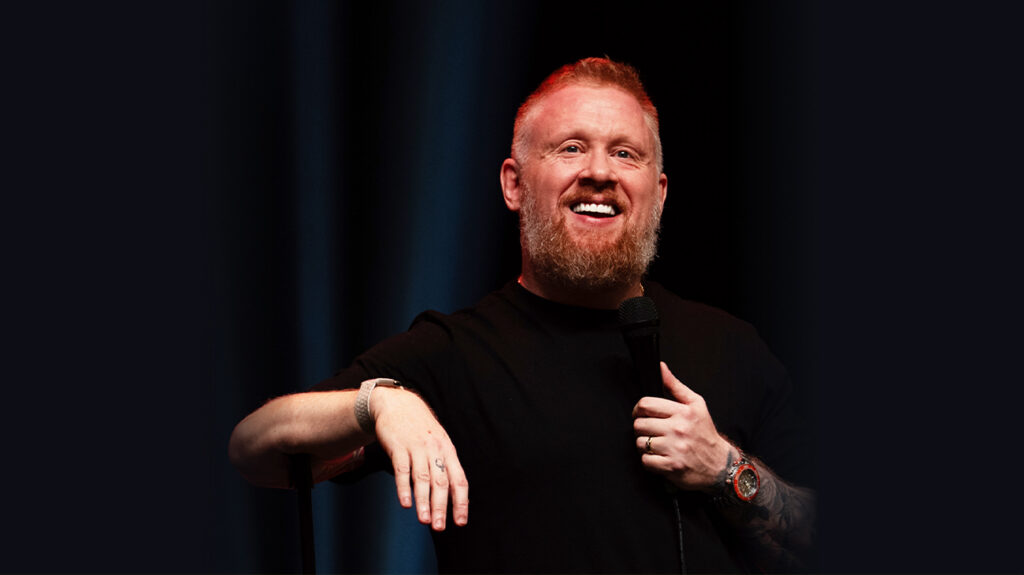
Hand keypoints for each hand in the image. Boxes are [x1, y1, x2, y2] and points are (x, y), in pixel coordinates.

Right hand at [371, 387, 468, 529]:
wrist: (396, 404)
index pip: (459, 480)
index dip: (461, 502)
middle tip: (439, 527)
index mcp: (448, 451)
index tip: (460, 522)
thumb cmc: (419, 428)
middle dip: (441, 507)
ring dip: (424, 501)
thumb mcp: (437, 442)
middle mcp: (435, 449)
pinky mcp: (398, 446)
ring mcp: (416, 447)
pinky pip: (402, 470)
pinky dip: (404, 488)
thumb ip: (444, 466)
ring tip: (424, 521)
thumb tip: (452, 497)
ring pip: (422, 478)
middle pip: (441, 482)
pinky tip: (405, 503)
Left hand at [632, 362, 732, 490]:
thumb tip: (660, 367)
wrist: (720, 464)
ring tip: (658, 445)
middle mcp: (678, 429)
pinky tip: (660, 457)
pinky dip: (650, 461)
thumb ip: (675, 385)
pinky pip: (645, 460)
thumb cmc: (704, 433)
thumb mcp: (695, 404)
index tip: (642, 414)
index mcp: (683, 412)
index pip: (646, 404)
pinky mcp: (672, 466)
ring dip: (645, 446)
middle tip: (652, 432)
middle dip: (642, 429)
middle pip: (639, 424)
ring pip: (640, 443)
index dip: (638, 409)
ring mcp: (675, 448)